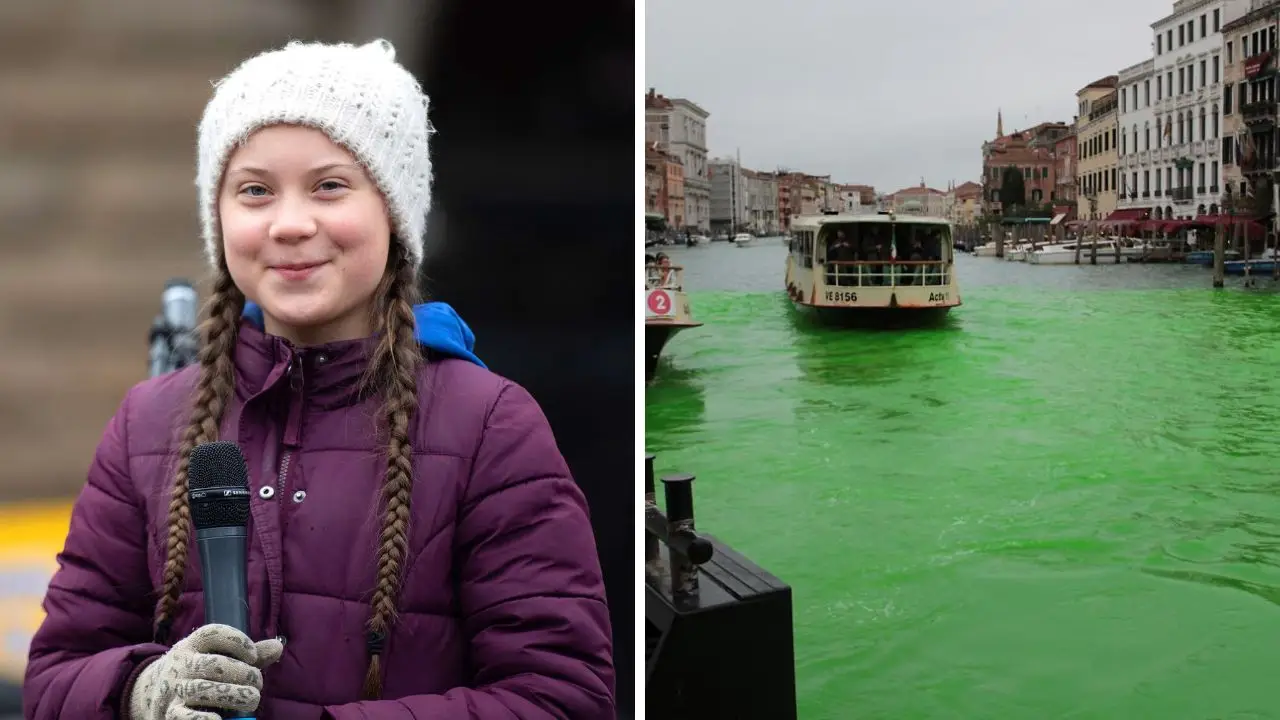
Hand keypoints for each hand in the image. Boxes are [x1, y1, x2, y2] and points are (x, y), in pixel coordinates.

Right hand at [128, 624, 283, 719]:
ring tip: (251, 700)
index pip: (212, 633)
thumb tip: (278, 646)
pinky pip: (184, 716)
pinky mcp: (170, 713)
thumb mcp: (218, 657)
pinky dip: (203, 719)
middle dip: (243, 674)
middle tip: (256, 683)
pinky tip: (220, 719)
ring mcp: (174, 689)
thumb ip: (248, 654)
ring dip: (233, 696)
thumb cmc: (198, 673)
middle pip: (213, 665)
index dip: (237, 641)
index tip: (253, 655)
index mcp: (192, 645)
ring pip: (202, 690)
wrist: (152, 694)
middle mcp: (181, 664)